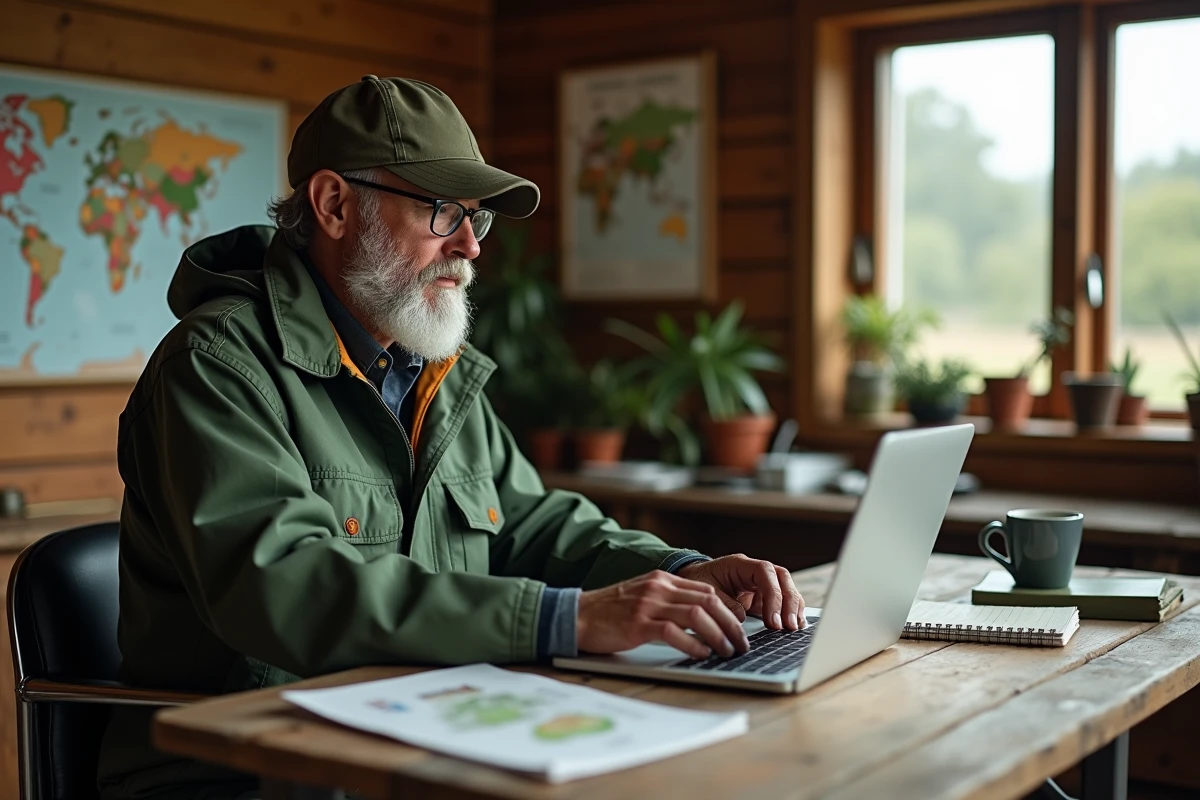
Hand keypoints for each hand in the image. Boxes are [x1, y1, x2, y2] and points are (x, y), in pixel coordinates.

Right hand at [576, 571, 749, 659]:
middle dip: (731, 624)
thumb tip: (702, 619)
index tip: (740, 628)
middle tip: (741, 643)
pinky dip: (693, 644)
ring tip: (727, 651)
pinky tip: (701, 654)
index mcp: (662, 580)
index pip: (708, 590)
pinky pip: (673, 632)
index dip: (729, 610)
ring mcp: (648, 605)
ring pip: (697, 615)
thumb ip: (669, 602)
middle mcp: (658, 588)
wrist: (577, 615)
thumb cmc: (610, 612)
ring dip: (718, 635)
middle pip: (709, 601)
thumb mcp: (643, 597)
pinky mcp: (637, 624)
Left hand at [676, 555, 804, 631]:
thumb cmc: (698, 583)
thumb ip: (724, 603)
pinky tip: (795, 625)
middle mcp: (754, 570)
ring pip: (786, 588)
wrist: (694, 582)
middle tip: (788, 626)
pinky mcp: (763, 596)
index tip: (772, 619)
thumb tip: (741, 617)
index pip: (764, 571)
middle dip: (788, 603)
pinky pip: (782, 601)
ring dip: (793, 608)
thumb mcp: (705, 593)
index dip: (772, 594)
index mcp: (739, 564)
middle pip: (781, 578)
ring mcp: (761, 582)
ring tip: (794, 628)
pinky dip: (789, 612)